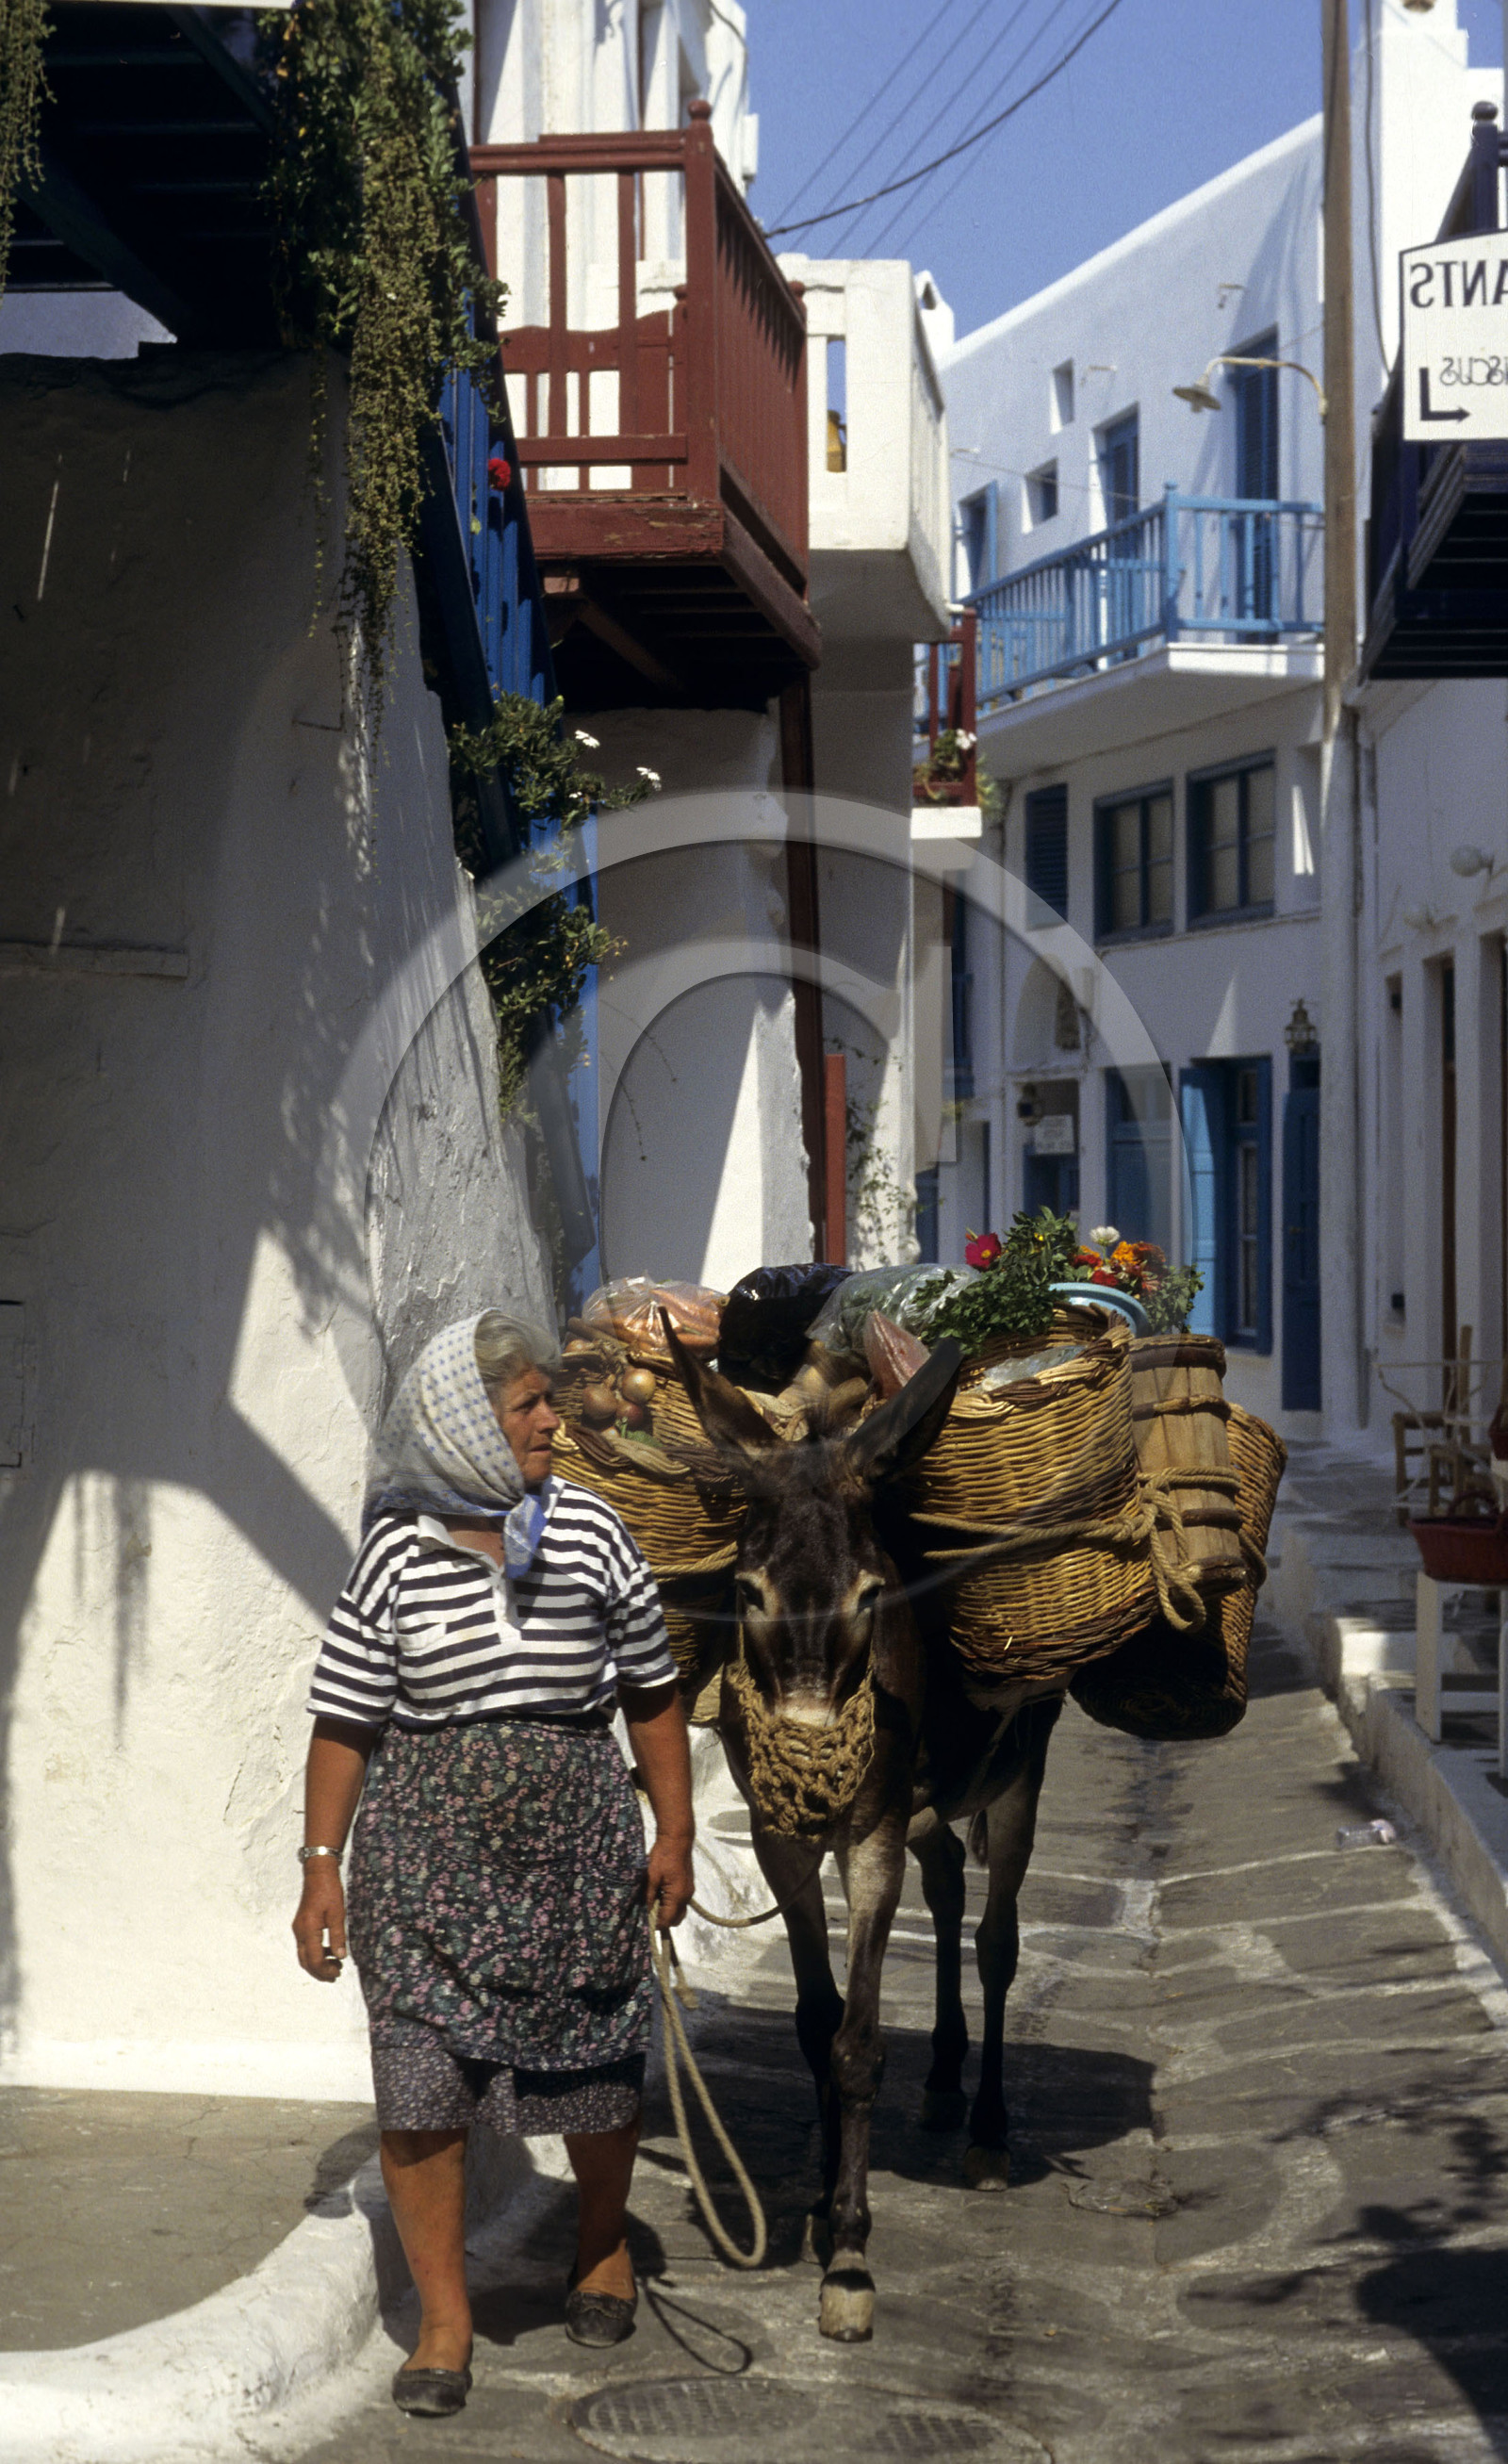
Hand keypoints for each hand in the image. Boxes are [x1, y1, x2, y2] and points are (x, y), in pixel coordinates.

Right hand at [292, 1863, 347, 1980]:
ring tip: (335, 1965)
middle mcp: (299, 1931)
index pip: (314, 1960)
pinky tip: (329, 1951)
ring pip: (304, 1955)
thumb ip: (338, 1936)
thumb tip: (340, 1957)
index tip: (338, 1973)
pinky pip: (305, 1945)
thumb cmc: (329, 1890)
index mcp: (308, 1929)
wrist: (318, 1872)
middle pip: (305, 1961)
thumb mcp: (338, 1913)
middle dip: (319, 1972)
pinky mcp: (301, 1924)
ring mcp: (298, 1928)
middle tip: (336, 1975)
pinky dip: (316, 1953)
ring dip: (317, 1963)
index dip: (325, 1970)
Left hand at [646, 1834, 694, 1929]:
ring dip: (668, 1912)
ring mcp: (689, 1891)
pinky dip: (672, 1904)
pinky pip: (681, 1902)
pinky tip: (661, 1895)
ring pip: (679, 1911)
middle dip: (664, 1920)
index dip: (657, 1924)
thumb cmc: (663, 1856)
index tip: (646, 1922)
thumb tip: (646, 1911)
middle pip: (676, 1919)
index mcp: (678, 1896)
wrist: (677, 1839)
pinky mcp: (688, 1885)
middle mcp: (686, 1896)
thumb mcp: (652, 1876)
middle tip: (650, 1913)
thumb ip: (649, 1896)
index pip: (668, 1920)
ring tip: (654, 1903)